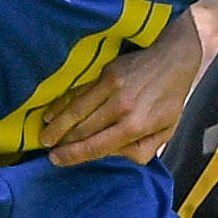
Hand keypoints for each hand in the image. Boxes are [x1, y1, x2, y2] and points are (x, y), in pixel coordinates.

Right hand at [40, 21, 203, 165]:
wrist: (174, 56)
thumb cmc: (169, 98)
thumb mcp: (166, 131)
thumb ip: (142, 150)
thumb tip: (114, 155)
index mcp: (136, 127)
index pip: (96, 146)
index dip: (72, 155)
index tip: (56, 160)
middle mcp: (121, 109)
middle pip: (81, 131)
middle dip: (60, 143)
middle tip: (46, 149)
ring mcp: (112, 89)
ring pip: (75, 112)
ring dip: (56, 125)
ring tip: (43, 136)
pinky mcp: (106, 73)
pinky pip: (78, 92)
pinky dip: (62, 104)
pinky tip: (51, 113)